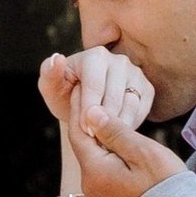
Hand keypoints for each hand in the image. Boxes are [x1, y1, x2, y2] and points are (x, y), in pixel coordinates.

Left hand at [40, 48, 154, 139]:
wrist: (84, 107)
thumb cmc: (64, 96)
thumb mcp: (51, 88)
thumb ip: (49, 74)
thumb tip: (58, 58)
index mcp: (94, 56)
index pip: (95, 85)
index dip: (89, 110)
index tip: (84, 130)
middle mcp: (119, 60)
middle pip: (115, 96)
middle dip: (103, 121)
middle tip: (94, 140)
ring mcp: (136, 73)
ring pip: (131, 103)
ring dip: (118, 126)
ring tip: (105, 139)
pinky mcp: (146, 88)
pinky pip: (142, 109)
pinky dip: (131, 124)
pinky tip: (117, 134)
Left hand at [64, 103, 187, 196]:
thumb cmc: (165, 188)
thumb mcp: (142, 153)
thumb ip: (115, 132)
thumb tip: (91, 112)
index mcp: (95, 170)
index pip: (79, 131)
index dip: (80, 106)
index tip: (81, 85)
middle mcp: (91, 183)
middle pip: (84, 143)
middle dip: (87, 117)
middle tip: (91, 91)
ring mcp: (100, 192)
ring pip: (94, 154)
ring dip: (98, 133)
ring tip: (105, 109)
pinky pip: (104, 165)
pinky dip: (107, 148)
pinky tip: (116, 137)